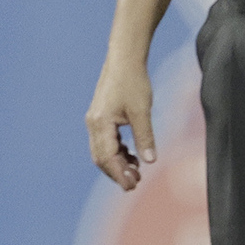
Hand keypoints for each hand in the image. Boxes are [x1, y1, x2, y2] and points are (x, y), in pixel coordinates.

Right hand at [85, 57, 154, 190]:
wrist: (124, 59)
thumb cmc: (133, 82)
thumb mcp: (142, 112)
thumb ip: (145, 137)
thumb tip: (150, 161)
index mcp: (100, 124)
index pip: (106, 157)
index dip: (118, 174)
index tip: (132, 186)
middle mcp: (93, 124)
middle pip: (100, 157)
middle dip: (117, 172)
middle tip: (135, 183)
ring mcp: (95, 121)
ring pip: (102, 151)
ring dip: (117, 163)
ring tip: (136, 171)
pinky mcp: (101, 117)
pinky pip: (105, 142)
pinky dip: (117, 152)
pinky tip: (132, 155)